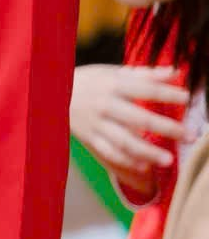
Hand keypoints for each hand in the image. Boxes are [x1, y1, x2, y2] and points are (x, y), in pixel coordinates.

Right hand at [69, 63, 187, 177]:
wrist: (47, 93)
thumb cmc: (87, 81)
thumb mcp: (112, 72)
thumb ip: (145, 74)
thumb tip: (176, 72)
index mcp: (112, 85)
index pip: (146, 89)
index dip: (168, 94)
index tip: (187, 98)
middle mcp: (105, 105)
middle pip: (140, 118)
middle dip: (167, 128)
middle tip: (191, 135)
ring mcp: (96, 123)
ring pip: (125, 141)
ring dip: (148, 152)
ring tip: (169, 160)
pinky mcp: (89, 137)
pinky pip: (109, 152)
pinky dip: (127, 161)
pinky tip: (145, 166)